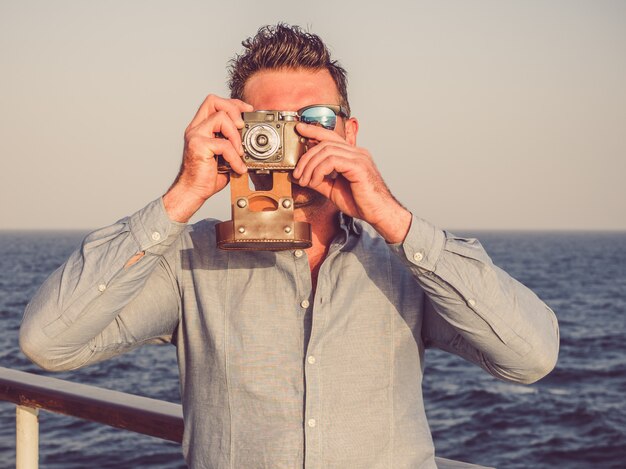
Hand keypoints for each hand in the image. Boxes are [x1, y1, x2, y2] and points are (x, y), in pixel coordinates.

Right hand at [163, 95, 252, 222]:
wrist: (193, 191)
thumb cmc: (207, 175)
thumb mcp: (223, 154)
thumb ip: (231, 142)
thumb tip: (250, 136)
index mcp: (200, 127)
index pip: (214, 102)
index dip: (233, 103)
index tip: (247, 112)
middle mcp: (195, 128)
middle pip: (213, 101)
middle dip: (233, 110)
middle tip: (242, 127)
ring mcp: (195, 136)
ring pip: (220, 118)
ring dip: (235, 135)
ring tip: (239, 152)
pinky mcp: (198, 146)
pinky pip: (223, 144)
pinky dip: (234, 156)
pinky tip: (237, 167)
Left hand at [292, 123, 411, 242]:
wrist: (378, 214)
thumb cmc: (361, 203)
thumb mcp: (333, 190)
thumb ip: (320, 180)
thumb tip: (302, 176)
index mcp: (353, 156)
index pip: (331, 137)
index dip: (314, 131)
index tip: (300, 129)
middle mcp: (357, 153)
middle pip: (325, 143)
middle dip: (306, 157)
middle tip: (297, 173)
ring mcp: (359, 158)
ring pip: (327, 150)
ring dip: (310, 166)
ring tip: (305, 180)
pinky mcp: (359, 166)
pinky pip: (332, 161)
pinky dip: (319, 170)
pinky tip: (316, 181)